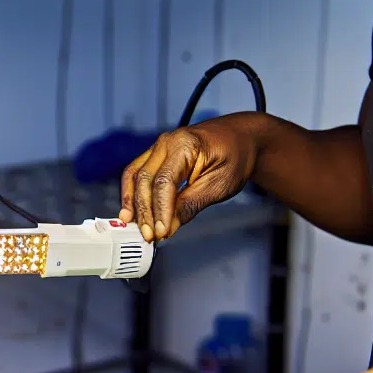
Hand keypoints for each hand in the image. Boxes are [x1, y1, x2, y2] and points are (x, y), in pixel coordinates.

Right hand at [119, 115, 261, 241]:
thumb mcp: (220, 184)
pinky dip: (132, 193)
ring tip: (131, 225)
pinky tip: (130, 211)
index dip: (160, 210)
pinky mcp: (157, 155)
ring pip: (135, 176)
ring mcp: (159, 147)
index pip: (164, 182)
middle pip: (144, 179)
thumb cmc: (236, 155)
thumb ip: (191, 205)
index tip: (161, 232)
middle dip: (145, 211)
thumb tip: (170, 226)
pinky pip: (137, 173)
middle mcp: (166, 142)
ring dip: (132, 203)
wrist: (242, 137)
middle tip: (149, 235)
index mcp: (185, 144)